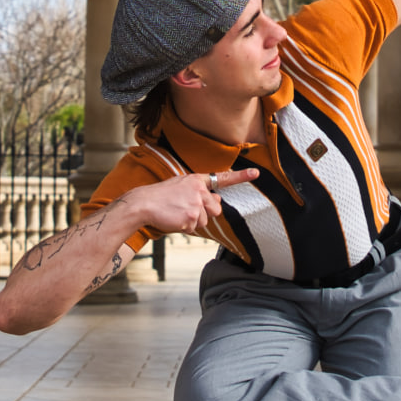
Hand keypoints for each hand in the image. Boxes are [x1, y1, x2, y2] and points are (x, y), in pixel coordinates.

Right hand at [136, 167, 257, 238]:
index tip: (257, 173)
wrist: (143, 203)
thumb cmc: (160, 196)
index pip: (223, 178)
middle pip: (216, 208)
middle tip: (187, 210)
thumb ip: (199, 192)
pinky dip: (185, 227)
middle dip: (205, 213)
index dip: (241, 176)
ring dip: (193, 221)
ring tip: (177, 213)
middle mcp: (199, 190)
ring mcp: (196, 203)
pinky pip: (195, 228)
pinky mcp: (191, 216)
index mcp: (197, 180)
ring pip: (205, 220)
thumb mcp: (181, 187)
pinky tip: (174, 219)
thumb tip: (217, 200)